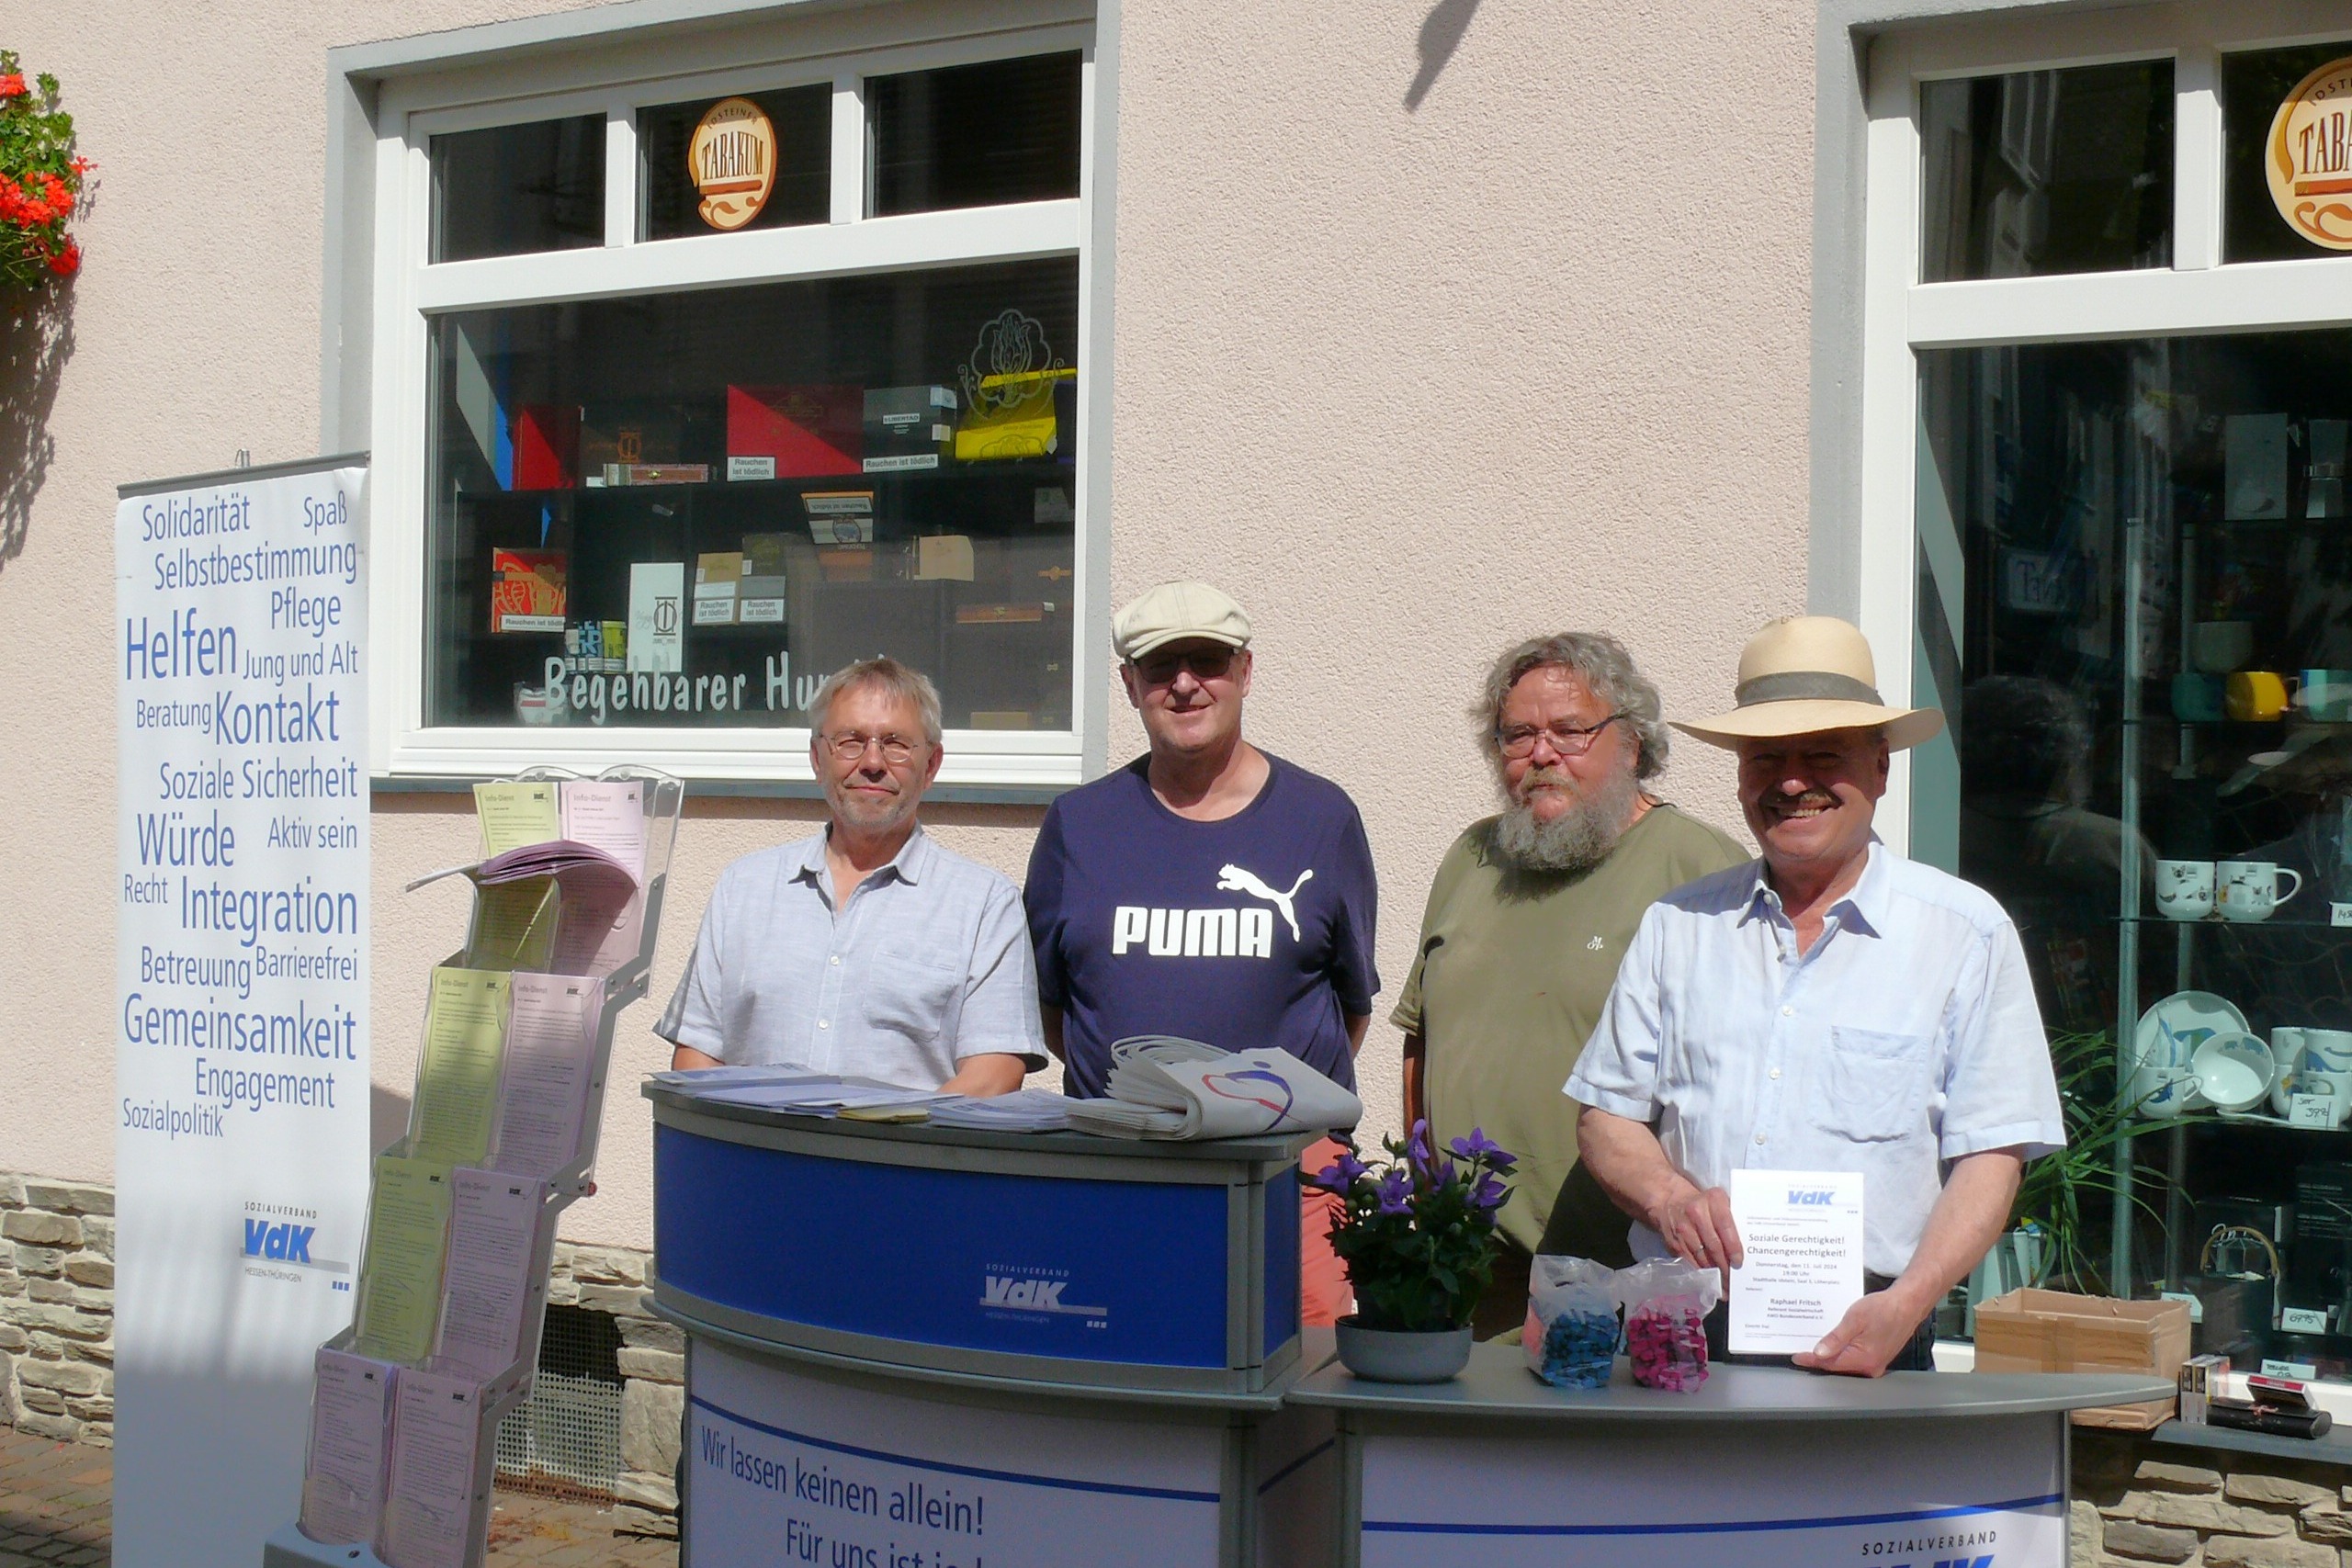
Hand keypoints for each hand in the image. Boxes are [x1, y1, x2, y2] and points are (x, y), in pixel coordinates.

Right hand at [1656, 1185, 1741, 1270]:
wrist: (1671, 1201)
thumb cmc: (1704, 1204)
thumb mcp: (1720, 1201)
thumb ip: (1734, 1217)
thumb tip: (1749, 1244)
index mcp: (1713, 1200)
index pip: (1725, 1226)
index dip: (1733, 1246)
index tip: (1739, 1261)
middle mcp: (1696, 1212)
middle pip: (1714, 1245)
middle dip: (1725, 1264)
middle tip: (1733, 1278)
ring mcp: (1683, 1228)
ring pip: (1702, 1256)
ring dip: (1714, 1271)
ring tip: (1724, 1281)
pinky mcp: (1675, 1241)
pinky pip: (1690, 1260)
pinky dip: (1701, 1270)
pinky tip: (1709, 1276)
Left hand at [1792, 1291, 1925, 1377]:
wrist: (1907, 1304)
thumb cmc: (1884, 1309)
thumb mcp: (1854, 1319)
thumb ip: (1836, 1339)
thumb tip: (1819, 1353)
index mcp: (1864, 1359)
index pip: (1830, 1364)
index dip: (1811, 1360)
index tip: (1797, 1357)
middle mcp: (1870, 1367)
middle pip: (1837, 1367)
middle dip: (1819, 1358)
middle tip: (1800, 1348)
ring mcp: (1875, 1364)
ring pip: (1845, 1363)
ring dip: (1830, 1355)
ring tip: (1812, 1345)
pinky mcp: (1877, 1358)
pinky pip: (1854, 1359)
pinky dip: (1842, 1352)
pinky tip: (1833, 1344)